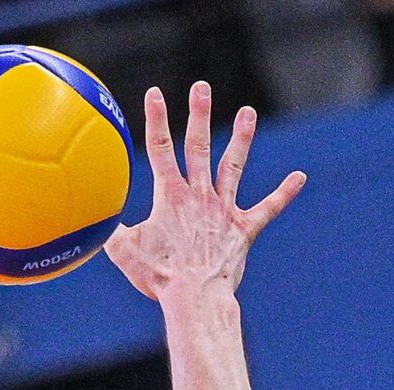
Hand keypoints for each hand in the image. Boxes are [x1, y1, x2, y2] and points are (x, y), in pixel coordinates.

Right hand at [106, 83, 304, 302]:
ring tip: (247, 113)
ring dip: (241, 138)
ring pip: (234, 166)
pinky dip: (284, 193)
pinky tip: (300, 177)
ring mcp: (224, 211)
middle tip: (201, 88)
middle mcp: (200, 196)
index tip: (155, 94)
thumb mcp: (124, 251)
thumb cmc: (159, 276)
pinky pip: (268, 208)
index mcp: (171, 196)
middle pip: (198, 146)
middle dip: (199, 114)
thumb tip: (94, 219)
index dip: (156, 119)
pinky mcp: (245, 230)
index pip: (160, 148)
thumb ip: (112, 229)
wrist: (195, 298)